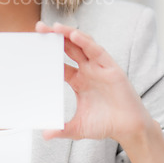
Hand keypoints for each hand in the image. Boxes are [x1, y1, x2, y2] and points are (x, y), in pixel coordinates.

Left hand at [35, 21, 153, 146]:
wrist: (129, 129)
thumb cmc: (106, 124)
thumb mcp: (78, 127)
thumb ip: (62, 129)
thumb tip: (45, 135)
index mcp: (77, 80)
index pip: (60, 61)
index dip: (48, 53)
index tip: (34, 46)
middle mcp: (87, 70)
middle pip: (68, 47)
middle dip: (55, 36)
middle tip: (39, 27)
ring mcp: (98, 67)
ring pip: (82, 44)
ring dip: (69, 34)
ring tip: (55, 27)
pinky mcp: (110, 67)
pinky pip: (96, 51)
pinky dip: (85, 42)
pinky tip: (74, 35)